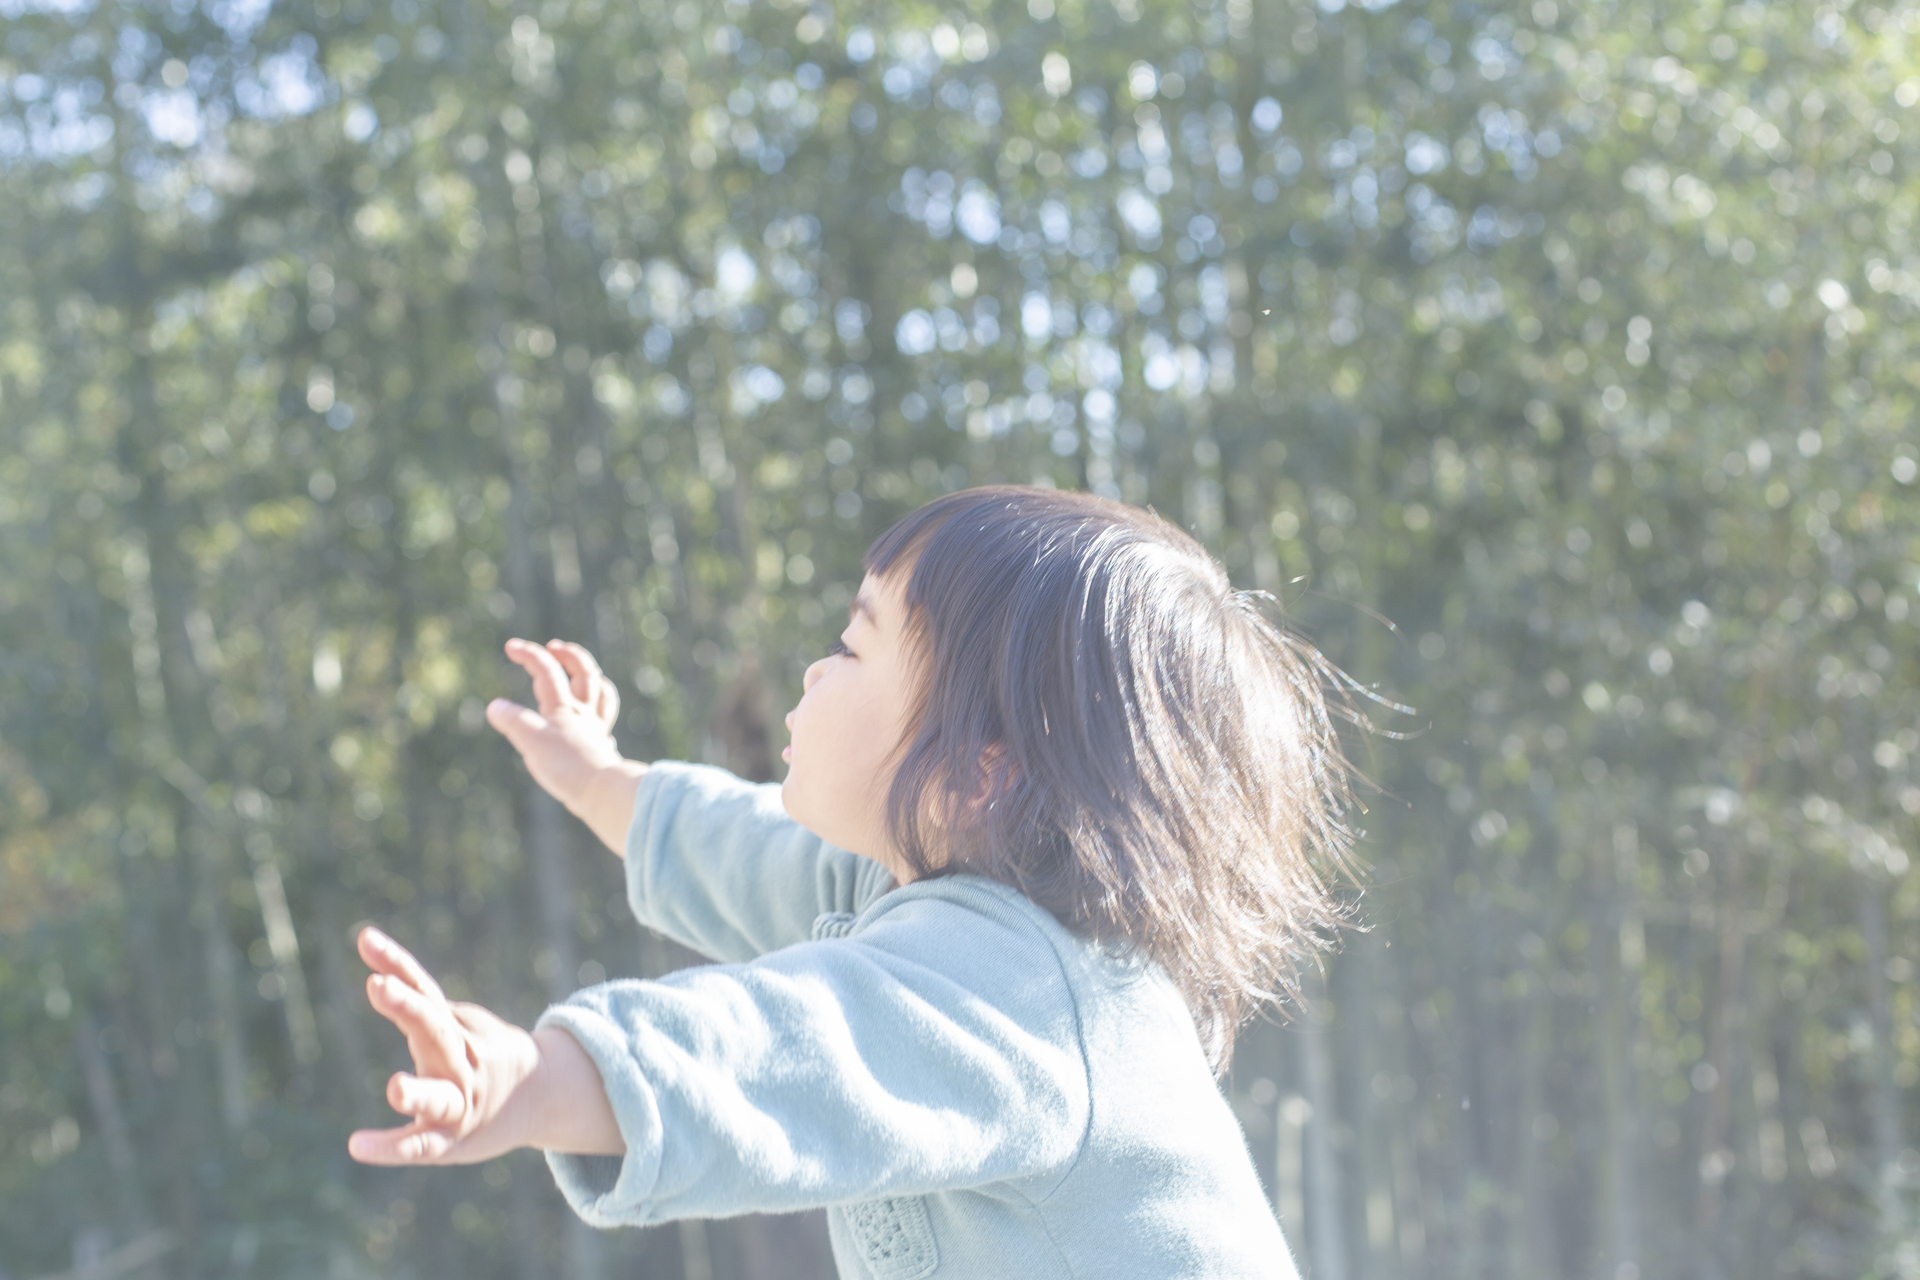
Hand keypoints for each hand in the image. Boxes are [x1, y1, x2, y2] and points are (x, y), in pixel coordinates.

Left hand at [347, 926, 540, 1164]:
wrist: (542, 1095)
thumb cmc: (483, 1053)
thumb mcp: (458, 1019)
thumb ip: (414, 992)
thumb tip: (373, 949)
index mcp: (458, 1029)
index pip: (424, 990)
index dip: (396, 965)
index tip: (366, 940)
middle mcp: (460, 1061)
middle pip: (436, 1031)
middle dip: (409, 1009)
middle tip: (380, 986)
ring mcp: (460, 1102)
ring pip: (440, 1098)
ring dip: (419, 1093)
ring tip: (395, 1088)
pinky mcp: (452, 1140)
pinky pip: (423, 1146)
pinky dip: (393, 1147)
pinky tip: (358, 1146)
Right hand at [487, 639, 639, 830]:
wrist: (603, 792)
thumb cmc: (568, 767)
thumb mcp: (532, 743)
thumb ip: (513, 722)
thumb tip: (495, 706)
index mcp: (564, 708)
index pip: (547, 671)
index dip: (530, 654)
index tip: (511, 646)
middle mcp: (584, 714)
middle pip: (584, 673)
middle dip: (570, 656)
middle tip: (555, 647)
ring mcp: (596, 730)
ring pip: (601, 694)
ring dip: (592, 678)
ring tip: (585, 673)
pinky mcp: (601, 749)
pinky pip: (606, 721)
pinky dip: (601, 711)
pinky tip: (597, 719)